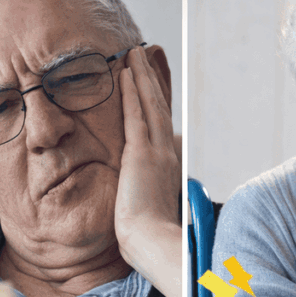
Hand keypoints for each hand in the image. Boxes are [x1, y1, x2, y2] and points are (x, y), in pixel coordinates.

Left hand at [116, 47, 182, 296]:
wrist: (152, 244)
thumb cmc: (151, 237)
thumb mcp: (153, 213)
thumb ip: (154, 198)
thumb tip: (156, 200)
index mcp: (169, 167)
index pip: (161, 126)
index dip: (156, 101)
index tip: (152, 84)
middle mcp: (167, 154)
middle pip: (159, 108)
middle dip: (151, 80)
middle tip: (144, 54)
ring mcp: (156, 151)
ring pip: (150, 104)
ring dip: (142, 76)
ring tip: (135, 52)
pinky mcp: (141, 153)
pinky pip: (136, 114)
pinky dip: (134, 90)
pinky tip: (126, 71)